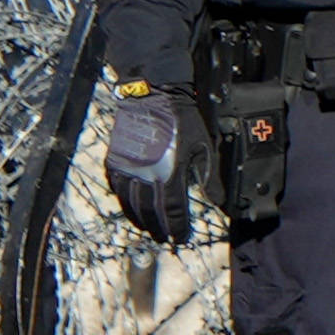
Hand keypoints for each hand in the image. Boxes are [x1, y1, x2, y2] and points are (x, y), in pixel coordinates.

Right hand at [96, 83, 195, 245]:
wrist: (153, 95)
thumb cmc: (182, 121)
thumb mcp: (203, 148)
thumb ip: (209, 178)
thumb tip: (219, 201)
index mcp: (169, 173)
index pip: (173, 210)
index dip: (177, 227)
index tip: (181, 239)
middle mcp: (145, 174)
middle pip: (150, 211)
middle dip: (158, 228)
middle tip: (164, 239)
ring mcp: (127, 167)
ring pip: (129, 203)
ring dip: (139, 219)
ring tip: (148, 228)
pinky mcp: (115, 158)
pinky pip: (116, 186)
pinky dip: (123, 200)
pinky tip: (129, 206)